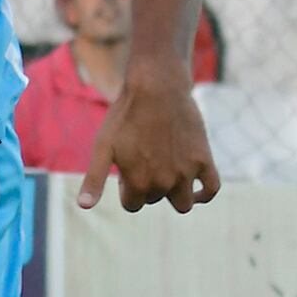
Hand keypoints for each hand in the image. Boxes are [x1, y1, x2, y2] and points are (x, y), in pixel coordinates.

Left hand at [79, 74, 220, 213]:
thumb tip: (83, 207)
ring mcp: (187, 173)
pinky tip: (194, 191)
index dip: (126, 188)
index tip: (125, 169)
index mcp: (138, 183)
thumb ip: (94, 180)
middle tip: (143, 159)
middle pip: (155, 199)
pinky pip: (212, 189)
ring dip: (173, 195)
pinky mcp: (204, 161)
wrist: (156, 89)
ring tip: (164, 173)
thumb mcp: (102, 147)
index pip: (133, 204)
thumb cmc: (125, 117)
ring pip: (182, 204)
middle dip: (147, 186)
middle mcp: (164, 182)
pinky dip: (204, 195)